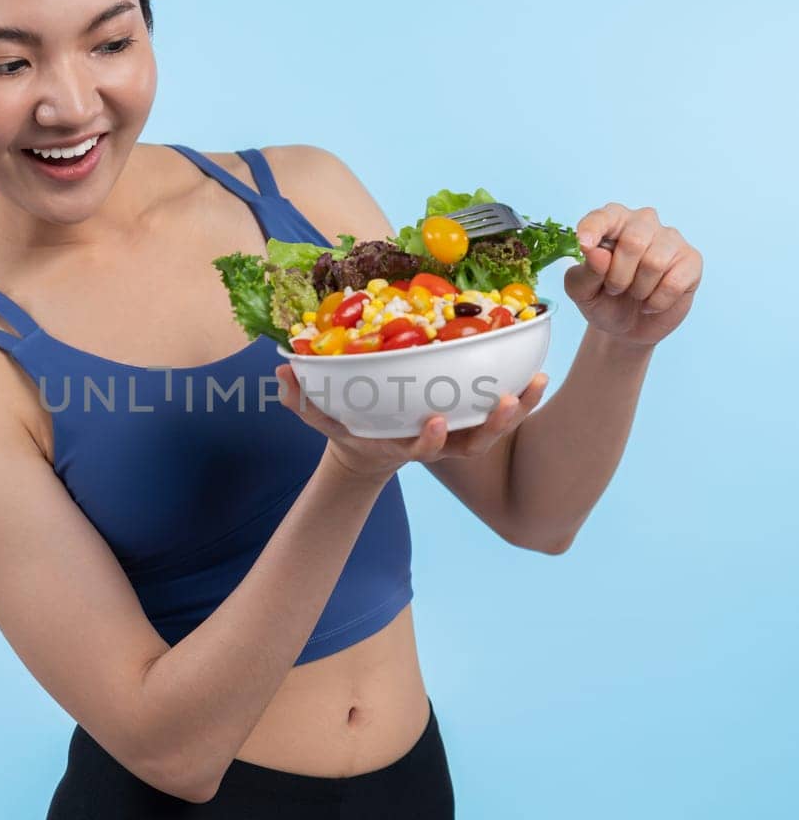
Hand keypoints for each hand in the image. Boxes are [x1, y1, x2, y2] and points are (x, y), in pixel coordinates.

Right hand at [276, 363, 549, 480]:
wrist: (370, 447)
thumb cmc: (348, 427)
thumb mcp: (321, 417)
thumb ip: (301, 400)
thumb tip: (282, 373)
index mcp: (405, 445)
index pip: (424, 449)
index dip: (432, 441)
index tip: (436, 423)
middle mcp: (438, 443)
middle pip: (474, 444)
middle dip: (494, 427)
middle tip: (505, 402)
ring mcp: (457, 434)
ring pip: (495, 430)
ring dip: (519, 410)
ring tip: (537, 382)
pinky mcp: (469, 418)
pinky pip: (499, 409)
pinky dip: (520, 396)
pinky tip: (536, 370)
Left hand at [565, 204, 701, 347]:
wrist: (627, 328)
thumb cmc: (603, 300)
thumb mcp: (582, 291)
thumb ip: (584, 271)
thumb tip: (595, 252)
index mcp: (613, 222)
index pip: (604, 216)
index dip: (593, 228)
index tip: (584, 244)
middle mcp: (643, 222)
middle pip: (634, 241)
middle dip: (618, 276)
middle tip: (614, 289)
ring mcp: (670, 239)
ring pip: (655, 263)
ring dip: (639, 290)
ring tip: (635, 293)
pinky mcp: (691, 260)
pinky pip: (674, 283)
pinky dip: (657, 301)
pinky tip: (652, 302)